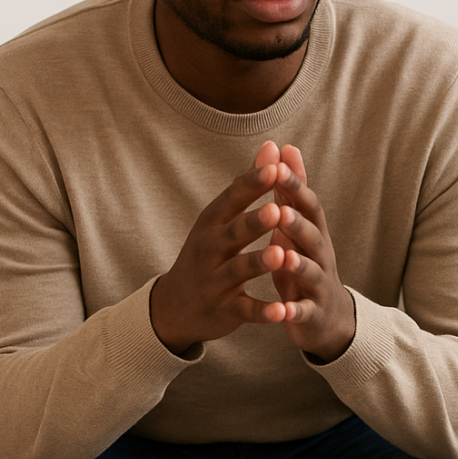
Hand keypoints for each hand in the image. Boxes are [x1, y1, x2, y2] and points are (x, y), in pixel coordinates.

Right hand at [150, 147, 287, 354]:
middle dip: (254, 222)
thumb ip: (249, 184)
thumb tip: (273, 146)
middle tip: (278, 210)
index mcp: (212, 223)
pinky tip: (280, 311)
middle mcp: (210, 249)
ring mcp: (215, 281)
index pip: (232, 199)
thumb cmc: (208, 252)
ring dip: (258, 263)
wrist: (176, 306)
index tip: (274, 167)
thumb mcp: (221, 217)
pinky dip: (261, 312)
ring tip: (279, 255)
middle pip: (233, 233)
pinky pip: (244, 310)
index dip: (252, 185)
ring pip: (238, 270)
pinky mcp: (224, 310)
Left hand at [255, 141, 354, 360]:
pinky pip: (303, 312)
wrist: (329, 319)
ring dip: (298, 264)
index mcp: (313, 233)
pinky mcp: (312, 314)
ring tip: (284, 257)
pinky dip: (293, 312)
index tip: (278, 166)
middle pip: (313, 236)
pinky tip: (282, 312)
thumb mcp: (299, 226)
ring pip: (311, 272)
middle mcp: (321, 256)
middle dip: (298, 222)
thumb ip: (291, 190)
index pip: (307, 205)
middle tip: (280, 209)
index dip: (294, 186)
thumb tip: (286, 147)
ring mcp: (319, 285)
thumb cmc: (306, 264)